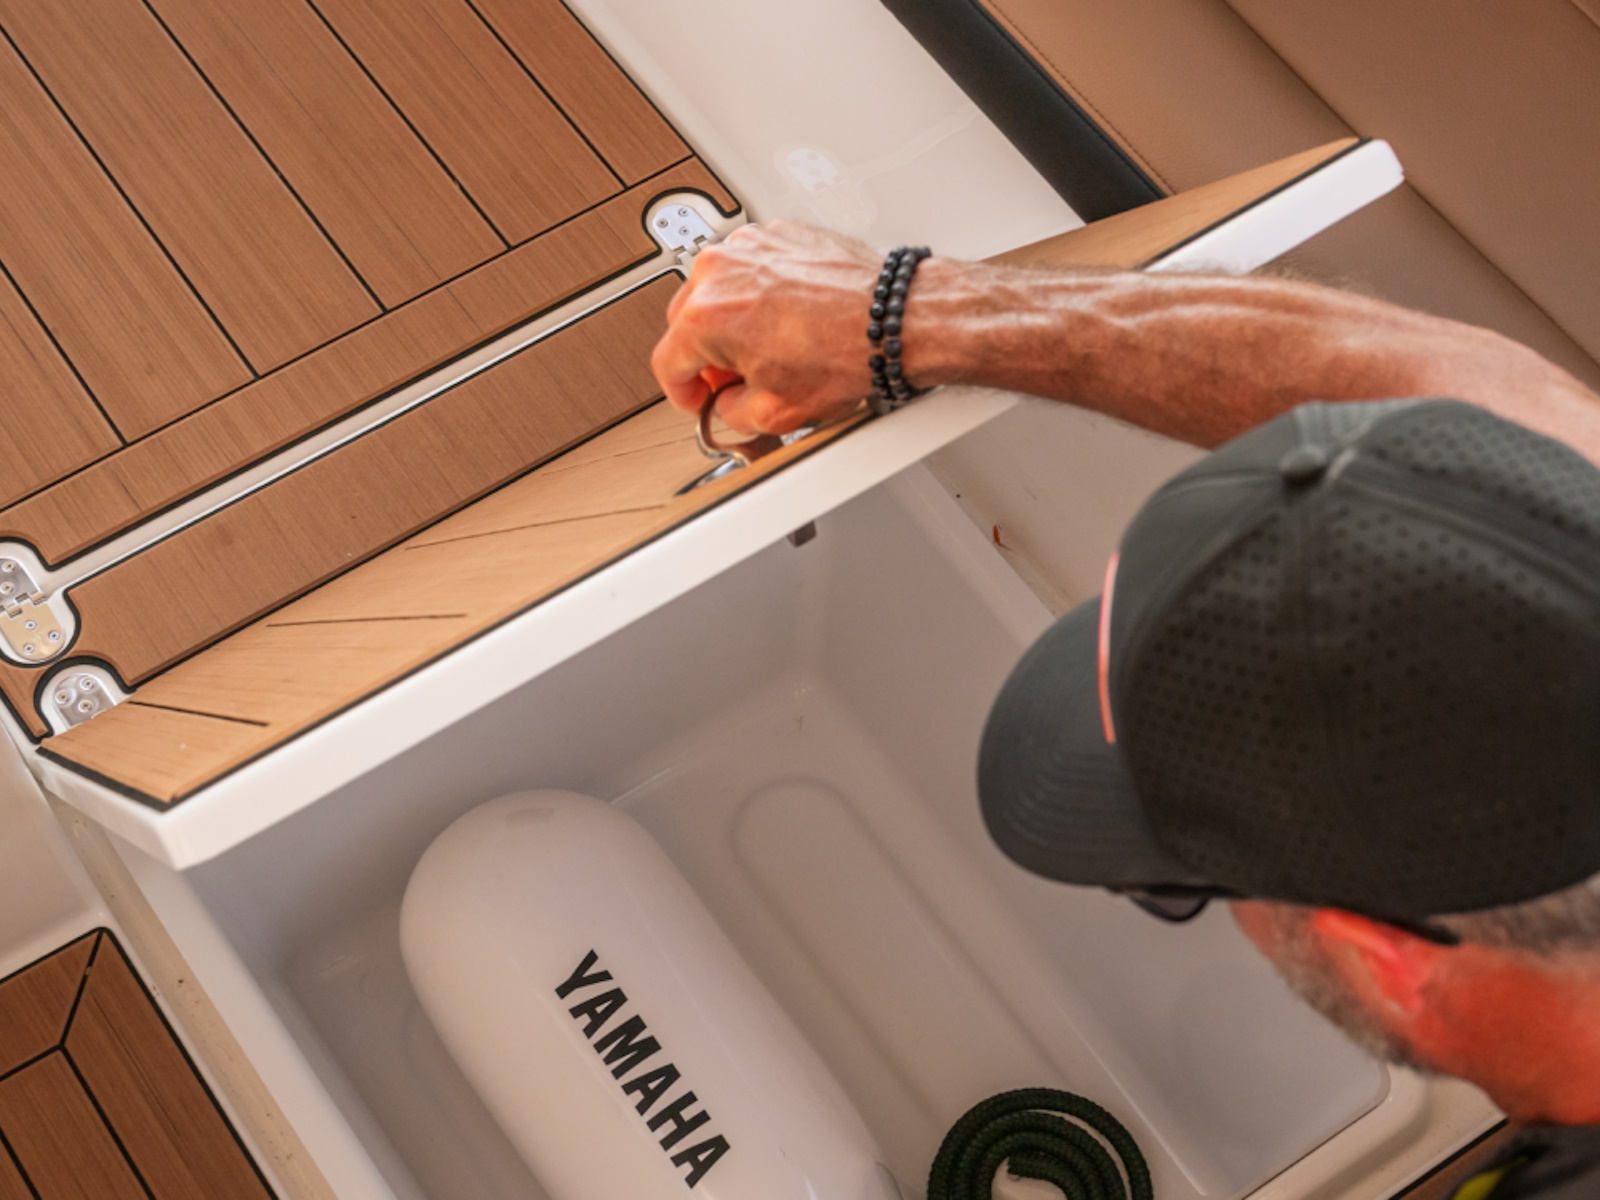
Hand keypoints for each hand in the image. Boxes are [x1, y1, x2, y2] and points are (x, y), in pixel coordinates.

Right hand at [650, 220, 881, 433]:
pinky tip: (789, 318)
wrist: (893, 318)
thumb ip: (731, 413)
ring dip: (732, 320)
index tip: (695, 398)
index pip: (667, 361)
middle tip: (734, 379)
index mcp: (705, 315)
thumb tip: (727, 404)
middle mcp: (720, 271)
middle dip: (706, 355)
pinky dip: (761, 293)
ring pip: (718, 291)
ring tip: (770, 347)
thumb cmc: (846, 352)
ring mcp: (748, 247)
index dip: (681, 392)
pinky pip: (752, 268)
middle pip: (686, 321)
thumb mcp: (776, 412)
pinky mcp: (778, 235)